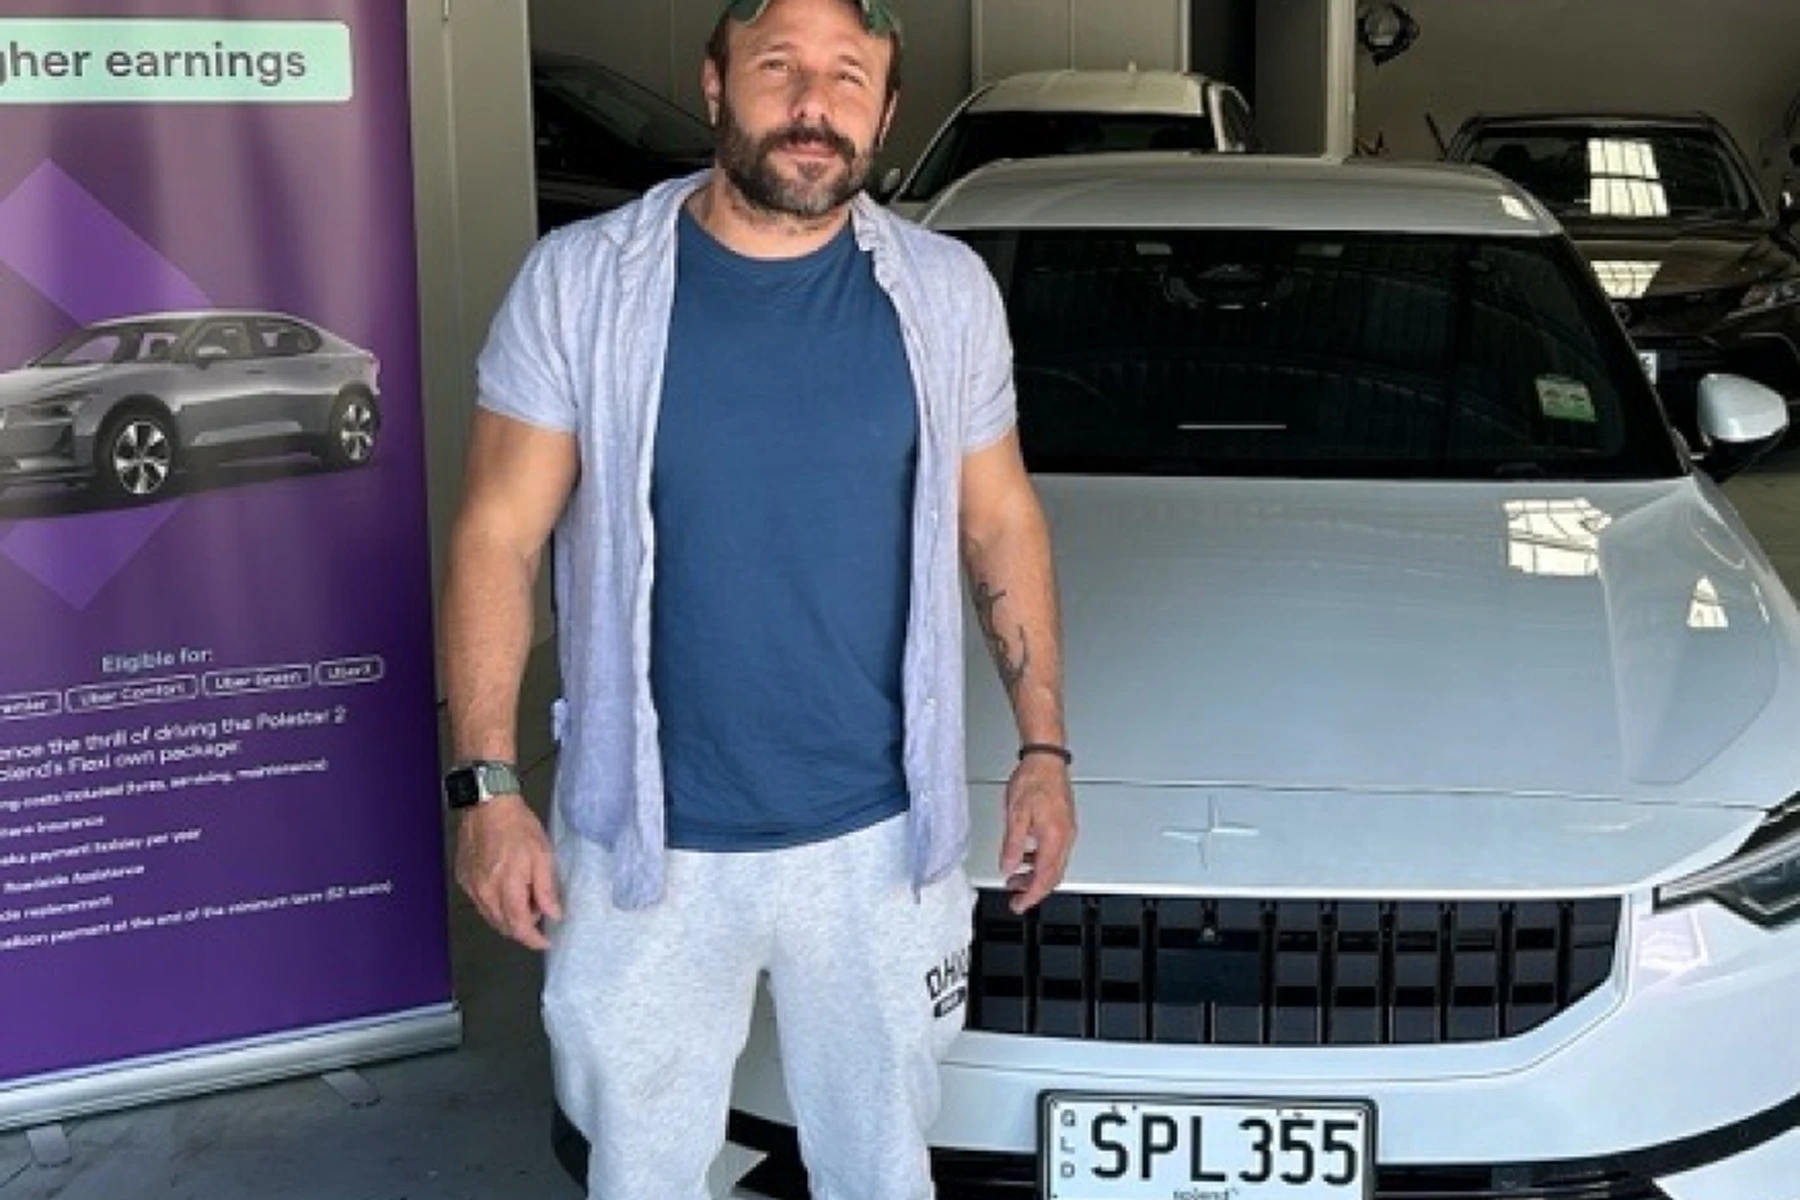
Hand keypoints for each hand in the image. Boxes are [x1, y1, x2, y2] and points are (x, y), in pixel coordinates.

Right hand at [455, 793, 562, 950]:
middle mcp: (485, 893)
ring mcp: (471, 887)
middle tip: (539, 912)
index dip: (533, 939)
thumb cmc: (519, 827)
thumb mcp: (542, 855)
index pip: (519, 927)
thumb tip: (553, 915)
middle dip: (523, 928)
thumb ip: (546, 889)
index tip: (546, 940)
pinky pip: (480, 903)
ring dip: (508, 918)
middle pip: (503, 926)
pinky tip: (506, 890)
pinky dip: (495, 905)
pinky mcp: (463, 879)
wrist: (487, 805)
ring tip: (525, 899)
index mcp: (507, 887)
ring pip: (490, 917)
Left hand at [999, 755, 1076, 913]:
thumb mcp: (1016, 815)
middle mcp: (1065, 838)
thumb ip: (1013, 845)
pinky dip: (1040, 861)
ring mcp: (1067, 831)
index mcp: (1054, 838)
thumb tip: (1008, 867)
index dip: (1031, 896)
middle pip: (1052, 876)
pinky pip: (1055, 852)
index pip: (1044, 878)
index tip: (1019, 905)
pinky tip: (1025, 857)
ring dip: (1035, 876)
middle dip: (1033, 890)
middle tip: (1016, 897)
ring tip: (1015, 879)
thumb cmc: (1034, 780)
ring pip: (1054, 865)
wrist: (1047, 759)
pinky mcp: (1064, 824)